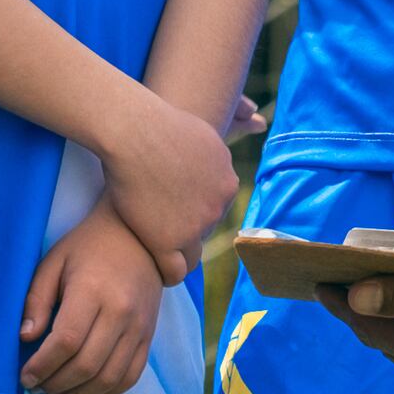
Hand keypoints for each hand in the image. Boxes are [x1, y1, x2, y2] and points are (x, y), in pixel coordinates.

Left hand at [20, 211, 164, 393]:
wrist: (141, 237)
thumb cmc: (88, 247)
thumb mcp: (53, 262)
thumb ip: (36, 300)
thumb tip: (26, 338)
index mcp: (92, 291)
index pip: (66, 341)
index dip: (42, 366)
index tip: (25, 377)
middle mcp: (121, 312)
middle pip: (87, 365)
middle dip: (56, 384)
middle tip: (36, 387)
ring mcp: (139, 327)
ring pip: (109, 378)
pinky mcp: (149, 336)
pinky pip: (130, 376)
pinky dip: (106, 392)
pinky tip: (85, 391)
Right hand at [90, 88, 244, 263]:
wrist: (135, 132)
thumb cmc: (161, 124)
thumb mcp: (207, 130)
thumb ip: (233, 130)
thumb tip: (257, 118)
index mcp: (227, 184)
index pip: (215, 209)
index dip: (192, 210)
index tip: (174, 209)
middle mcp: (218, 207)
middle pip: (203, 230)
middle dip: (184, 229)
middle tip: (159, 224)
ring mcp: (195, 226)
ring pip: (190, 253)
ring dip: (175, 251)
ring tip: (154, 248)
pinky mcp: (169, 241)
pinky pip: (175, 271)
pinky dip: (168, 274)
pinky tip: (156, 270)